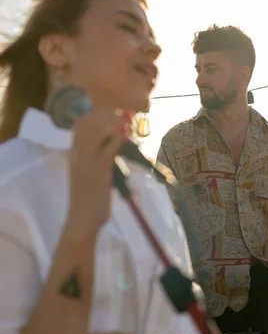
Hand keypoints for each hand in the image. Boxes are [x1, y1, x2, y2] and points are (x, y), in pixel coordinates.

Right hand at [66, 110, 127, 238]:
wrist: (81, 220)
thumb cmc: (87, 199)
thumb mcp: (87, 174)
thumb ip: (96, 159)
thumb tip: (112, 145)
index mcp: (74, 154)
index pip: (80, 124)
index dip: (96, 114)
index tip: (111, 113)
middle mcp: (78, 155)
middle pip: (88, 123)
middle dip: (107, 115)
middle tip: (123, 116)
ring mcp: (87, 162)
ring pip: (98, 132)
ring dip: (114, 124)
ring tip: (126, 123)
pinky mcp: (98, 172)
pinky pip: (109, 149)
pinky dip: (119, 139)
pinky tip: (126, 136)